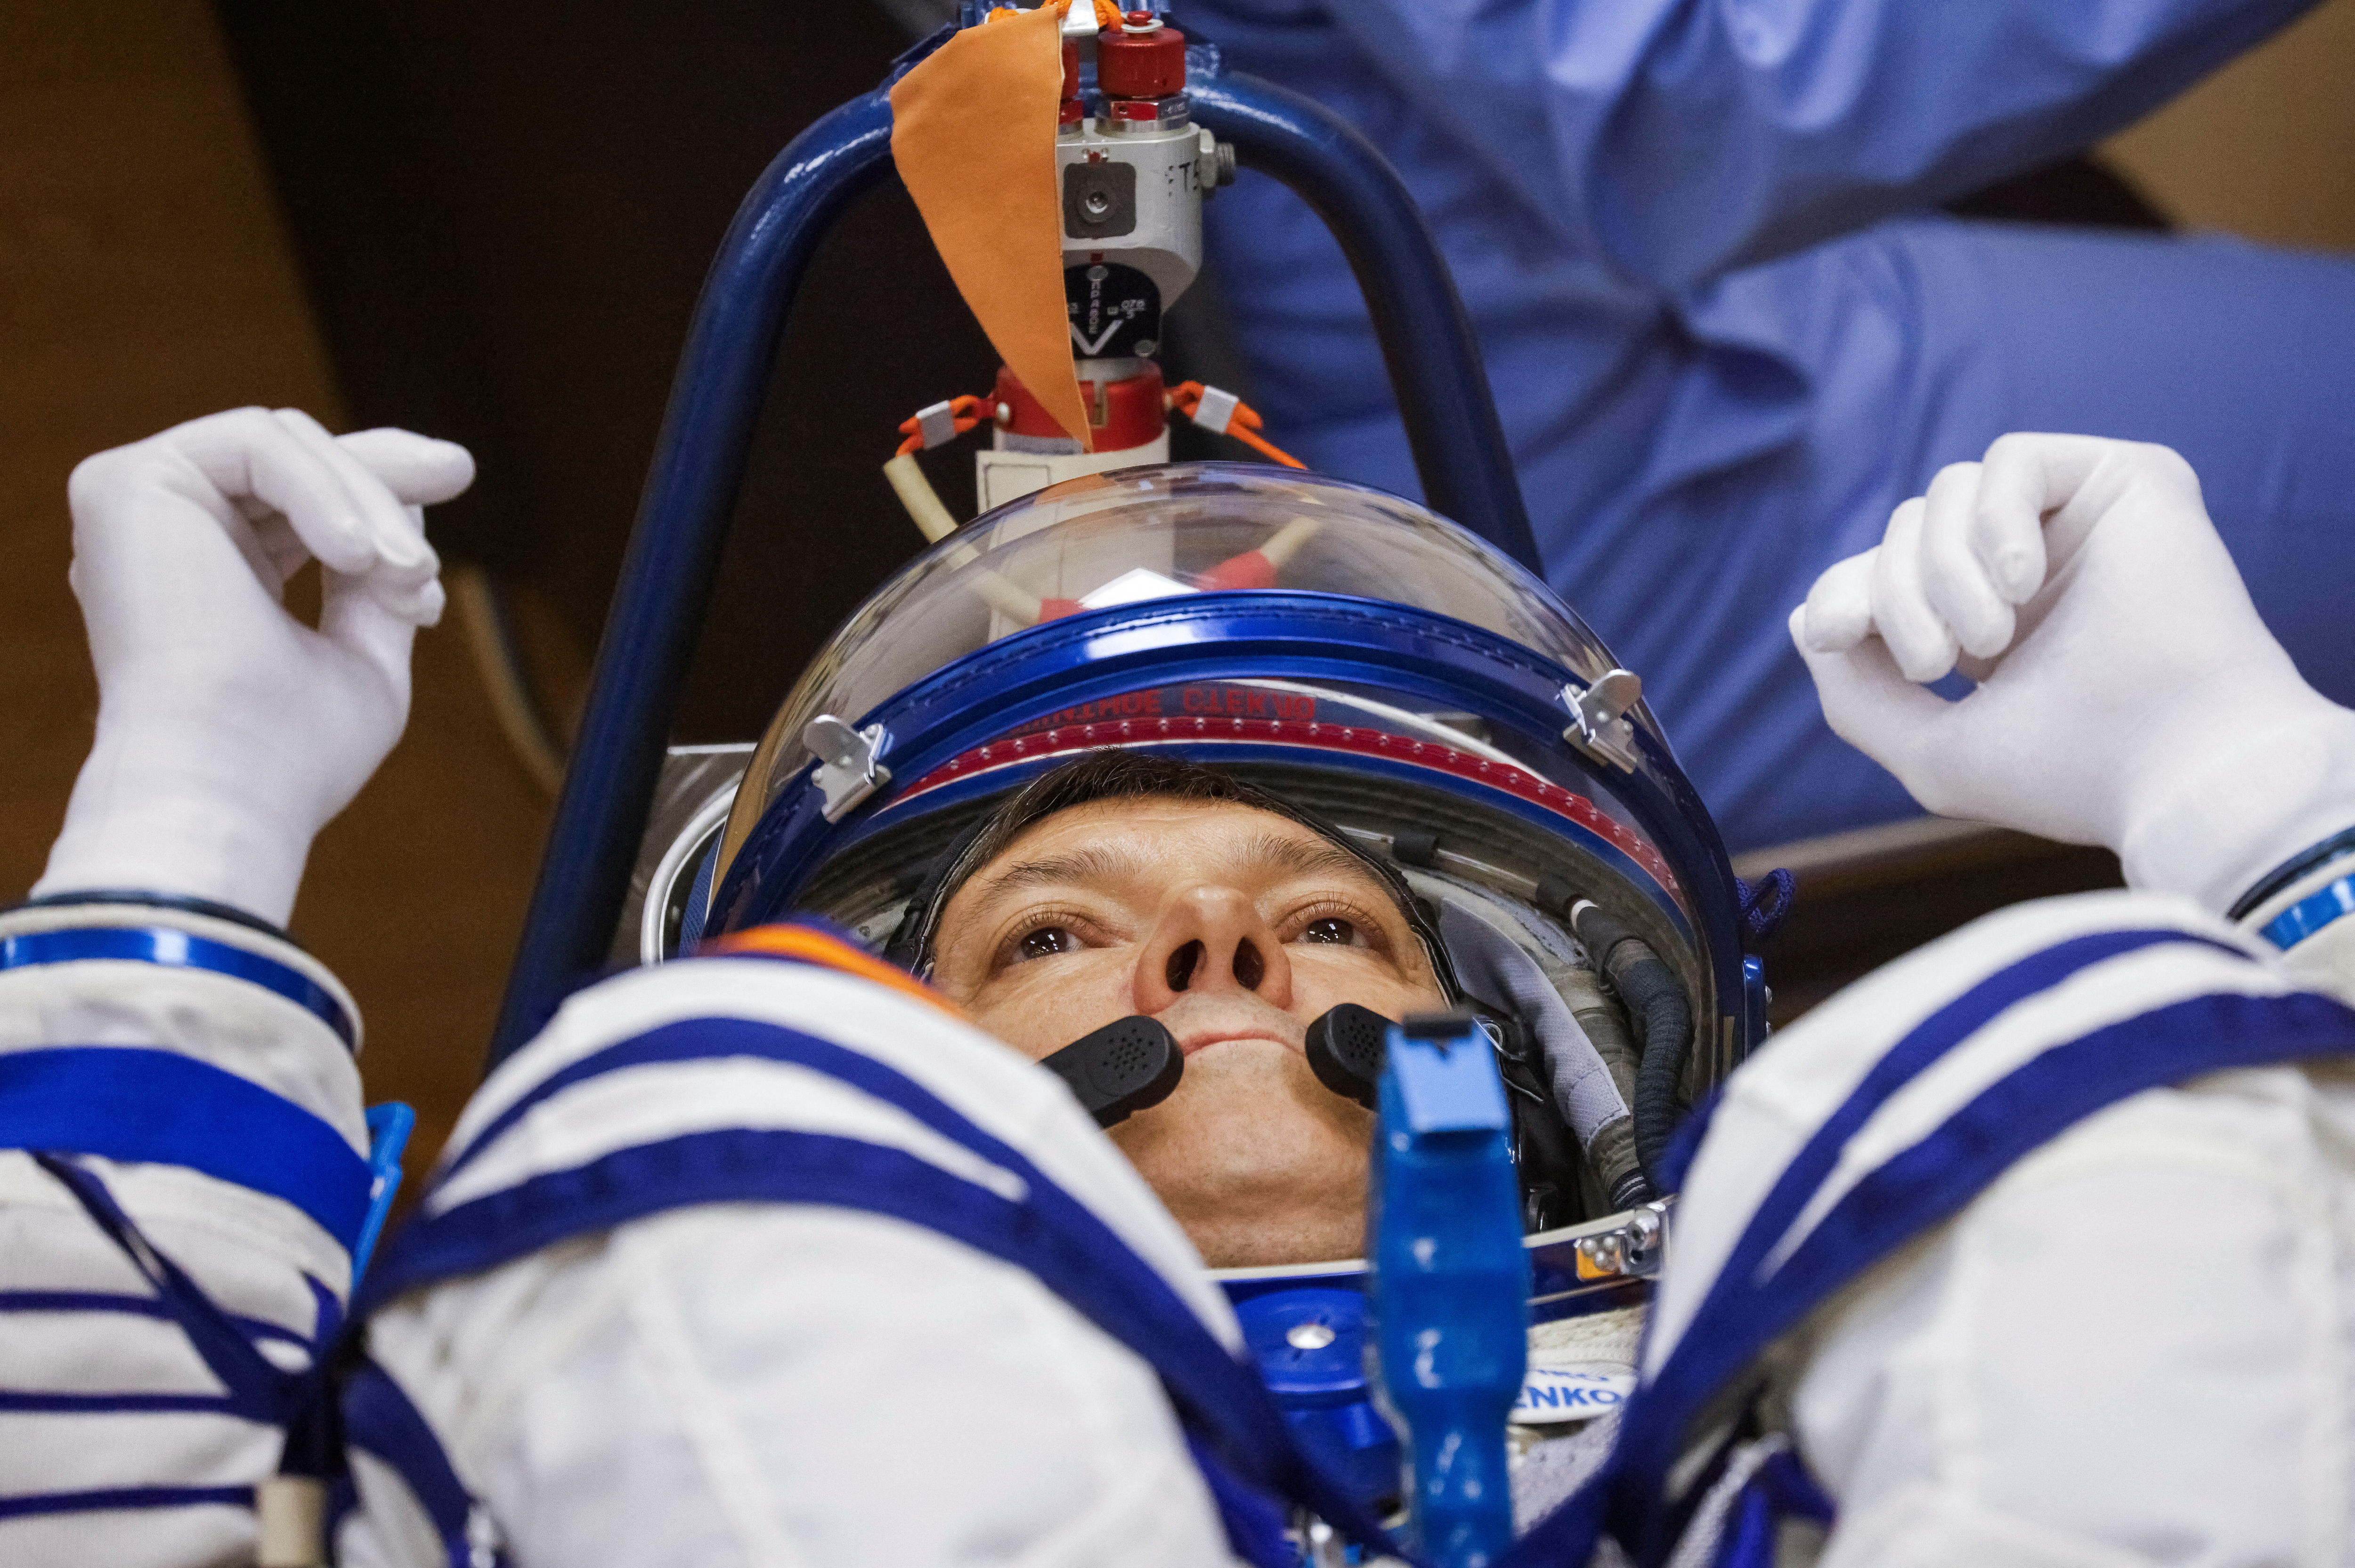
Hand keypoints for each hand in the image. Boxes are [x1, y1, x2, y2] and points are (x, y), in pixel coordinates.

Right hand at [34, 407, 474, 925]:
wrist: (231, 785)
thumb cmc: (293, 751)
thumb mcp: (363, 653)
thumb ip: (376, 580)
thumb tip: (412, 494)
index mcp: (210, 571)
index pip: (299, 497)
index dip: (378, 484)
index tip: (456, 477)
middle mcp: (165, 533)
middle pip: (295, 458)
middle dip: (385, 471)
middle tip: (460, 472)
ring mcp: (139, 507)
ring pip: (286, 445)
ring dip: (368, 502)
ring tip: (409, 573)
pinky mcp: (125, 484)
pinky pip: (255, 442)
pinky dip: (323, 490)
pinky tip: (358, 556)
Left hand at [1791, 433, 2354, 910]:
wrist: (2177, 762)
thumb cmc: (2068, 770)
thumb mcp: (1929, 750)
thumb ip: (1857, 695)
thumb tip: (1811, 617)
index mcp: (1991, 629)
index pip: (1886, 578)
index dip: (1848, 594)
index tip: (1836, 631)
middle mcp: (2032, 571)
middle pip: (1906, 533)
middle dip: (1895, 593)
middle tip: (1935, 662)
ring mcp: (2078, 524)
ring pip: (1945, 494)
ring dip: (1942, 570)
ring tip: (1991, 639)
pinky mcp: (2125, 479)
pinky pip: (2010, 460)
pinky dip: (1994, 520)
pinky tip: (2024, 584)